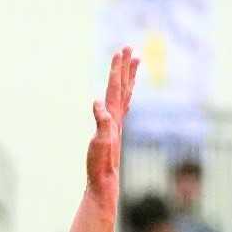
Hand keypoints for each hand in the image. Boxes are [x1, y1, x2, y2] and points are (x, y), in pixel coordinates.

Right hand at [86, 47, 138, 198]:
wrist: (104, 183)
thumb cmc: (100, 164)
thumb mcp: (99, 141)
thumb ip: (101, 122)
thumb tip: (97, 103)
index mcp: (113, 118)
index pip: (114, 89)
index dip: (116, 70)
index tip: (119, 52)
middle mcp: (117, 119)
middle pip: (123, 88)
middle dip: (125, 68)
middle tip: (129, 49)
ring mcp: (116, 125)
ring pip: (124, 96)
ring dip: (128, 79)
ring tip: (134, 63)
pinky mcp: (113, 133)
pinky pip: (121, 107)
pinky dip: (123, 96)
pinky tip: (122, 96)